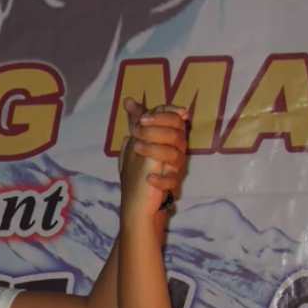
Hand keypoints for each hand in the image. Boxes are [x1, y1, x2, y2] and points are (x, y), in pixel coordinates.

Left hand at [120, 99, 187, 225]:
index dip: (162, 115)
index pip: (174, 119)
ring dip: (155, 149)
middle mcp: (175, 152)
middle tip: (136, 130)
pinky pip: (173, 180)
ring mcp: (175, 170)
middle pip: (178, 134)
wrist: (138, 207)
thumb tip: (129, 100)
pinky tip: (149, 178)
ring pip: (176, 154)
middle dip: (156, 129)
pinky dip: (161, 179)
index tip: (142, 118)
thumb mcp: (134, 144)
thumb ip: (136, 122)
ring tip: (137, 148)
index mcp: (168, 140)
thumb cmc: (137, 173)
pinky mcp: (172, 188)